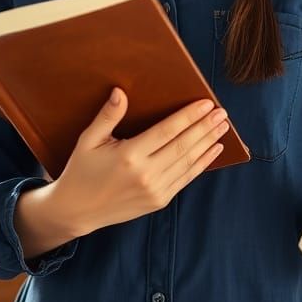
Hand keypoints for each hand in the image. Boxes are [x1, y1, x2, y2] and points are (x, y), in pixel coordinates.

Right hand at [51, 88, 230, 236]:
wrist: (77, 211)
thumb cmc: (82, 171)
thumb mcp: (88, 140)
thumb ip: (108, 116)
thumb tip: (121, 91)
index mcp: (129, 156)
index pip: (167, 131)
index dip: (189, 116)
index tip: (206, 103)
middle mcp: (145, 174)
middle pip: (183, 145)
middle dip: (205, 127)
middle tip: (222, 112)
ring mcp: (155, 190)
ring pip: (188, 162)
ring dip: (208, 143)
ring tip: (223, 127)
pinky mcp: (159, 201)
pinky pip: (186, 179)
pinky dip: (202, 163)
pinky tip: (213, 150)